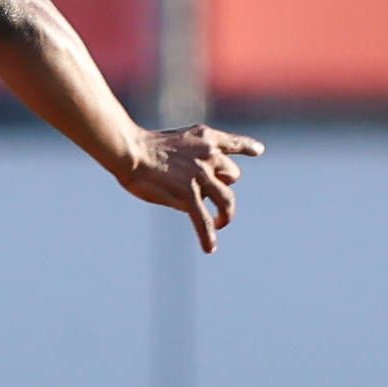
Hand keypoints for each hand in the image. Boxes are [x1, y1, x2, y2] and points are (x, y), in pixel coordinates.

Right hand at [117, 123, 264, 252]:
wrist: (131, 151)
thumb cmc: (143, 145)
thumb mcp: (176, 139)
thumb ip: (190, 155)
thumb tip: (194, 184)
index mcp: (205, 138)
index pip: (234, 143)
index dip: (247, 147)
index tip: (257, 151)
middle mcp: (209, 156)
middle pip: (232, 174)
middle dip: (223, 185)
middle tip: (211, 194)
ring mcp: (201, 177)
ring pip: (227, 200)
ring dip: (226, 214)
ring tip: (221, 223)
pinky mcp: (189, 196)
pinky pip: (204, 220)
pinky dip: (207, 235)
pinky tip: (210, 248)